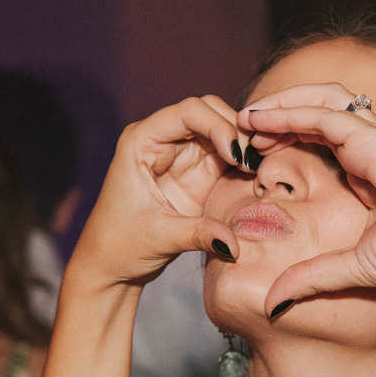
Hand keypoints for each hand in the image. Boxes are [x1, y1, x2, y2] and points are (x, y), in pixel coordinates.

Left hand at [69, 95, 244, 288]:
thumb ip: (198, 233)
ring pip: (224, 130)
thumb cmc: (120, 244)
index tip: (236, 155)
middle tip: (257, 161)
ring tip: (262, 169)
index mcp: (142, 141)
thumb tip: (235, 243)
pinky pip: (229, 156)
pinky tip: (258, 178)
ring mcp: (183, 155)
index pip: (188, 112)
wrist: (112, 264)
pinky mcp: (199, 174)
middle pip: (210, 112)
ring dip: (245, 145)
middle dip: (237, 131)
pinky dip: (245, 162)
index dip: (218, 125)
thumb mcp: (159, 237)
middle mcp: (163, 140)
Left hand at [241, 84, 375, 313]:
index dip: (289, 138)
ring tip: (246, 116)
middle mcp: (372, 150)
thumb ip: (313, 278)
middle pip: (321, 112)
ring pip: (321, 101)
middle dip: (281, 114)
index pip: (325, 141)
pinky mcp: (373, 139)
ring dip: (281, 104)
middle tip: (243, 127)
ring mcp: (375, 140)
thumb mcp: (353, 268)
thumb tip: (273, 301)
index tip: (255, 153)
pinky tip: (260, 119)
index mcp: (371, 173)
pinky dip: (289, 112)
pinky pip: (323, 114)